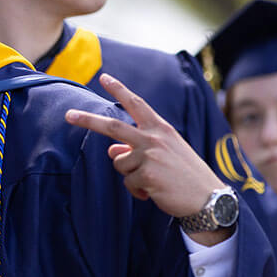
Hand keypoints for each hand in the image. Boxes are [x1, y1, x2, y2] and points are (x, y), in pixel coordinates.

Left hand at [65, 73, 232, 243]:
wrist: (208, 198)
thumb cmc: (186, 176)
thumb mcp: (166, 154)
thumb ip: (140, 147)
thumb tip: (111, 150)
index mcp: (162, 129)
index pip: (137, 104)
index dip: (119, 90)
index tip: (104, 78)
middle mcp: (154, 138)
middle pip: (113, 126)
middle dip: (88, 120)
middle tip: (68, 114)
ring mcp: (149, 155)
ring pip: (119, 162)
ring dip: (129, 174)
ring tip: (151, 182)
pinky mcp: (146, 174)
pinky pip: (128, 182)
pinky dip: (137, 191)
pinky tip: (154, 193)